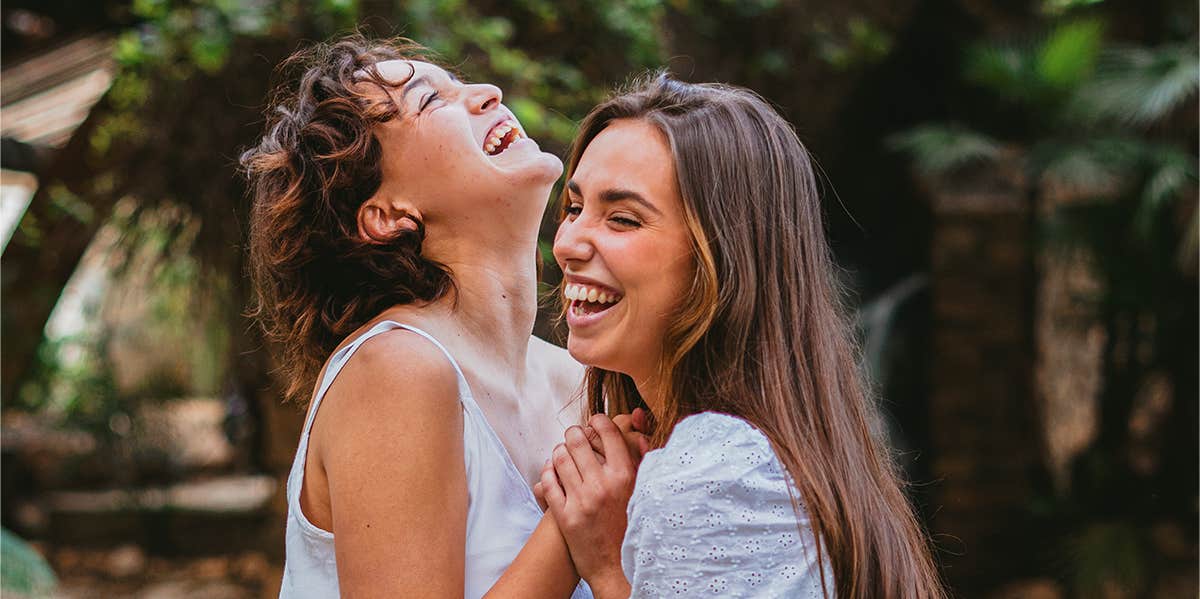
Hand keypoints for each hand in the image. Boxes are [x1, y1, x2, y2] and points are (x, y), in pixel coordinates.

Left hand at [539, 414, 636, 596]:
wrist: (618, 567)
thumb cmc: (633, 527)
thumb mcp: (643, 492)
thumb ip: (640, 463)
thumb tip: (637, 435)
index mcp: (625, 476)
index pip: (607, 433)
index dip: (599, 421)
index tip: (595, 421)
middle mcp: (602, 486)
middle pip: (577, 441)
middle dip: (574, 434)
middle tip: (574, 436)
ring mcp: (581, 500)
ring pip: (560, 458)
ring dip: (559, 451)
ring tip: (564, 454)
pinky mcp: (565, 515)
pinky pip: (548, 482)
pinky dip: (548, 472)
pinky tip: (553, 472)